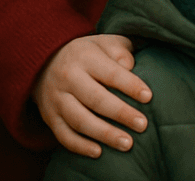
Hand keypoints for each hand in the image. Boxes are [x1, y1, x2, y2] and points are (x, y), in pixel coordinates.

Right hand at [33, 34, 152, 157]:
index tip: (148, 97)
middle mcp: (68, 76)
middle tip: (142, 125)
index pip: (110, 72)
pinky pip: (64, 135)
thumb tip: (130, 66)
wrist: (45, 61)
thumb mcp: (103, 43)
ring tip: (127, 143)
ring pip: (80, 120)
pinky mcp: (50, 117)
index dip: (130, 85)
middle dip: (121, 113)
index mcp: (85, 56)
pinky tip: (99, 152)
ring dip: (105, 134)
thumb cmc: (86, 54)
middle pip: (96, 98)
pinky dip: (80, 146)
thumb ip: (119, 50)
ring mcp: (57, 98)